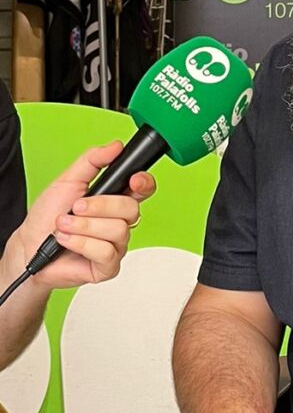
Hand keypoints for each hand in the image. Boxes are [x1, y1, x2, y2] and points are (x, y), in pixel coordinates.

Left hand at [10, 141, 155, 288]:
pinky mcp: (108, 266)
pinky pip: (107, 252)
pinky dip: (82, 244)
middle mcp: (119, 222)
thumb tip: (116, 146)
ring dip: (85, 226)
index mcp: (115, 199)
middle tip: (76, 207)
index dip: (144, 184)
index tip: (133, 180)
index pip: (143, 190)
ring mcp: (116, 244)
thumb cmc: (47, 216)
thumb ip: (93, 160)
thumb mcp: (68, 180)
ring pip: (118, 230)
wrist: (28, 247)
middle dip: (100, 207)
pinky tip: (68, 241)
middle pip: (131, 209)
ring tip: (65, 226)